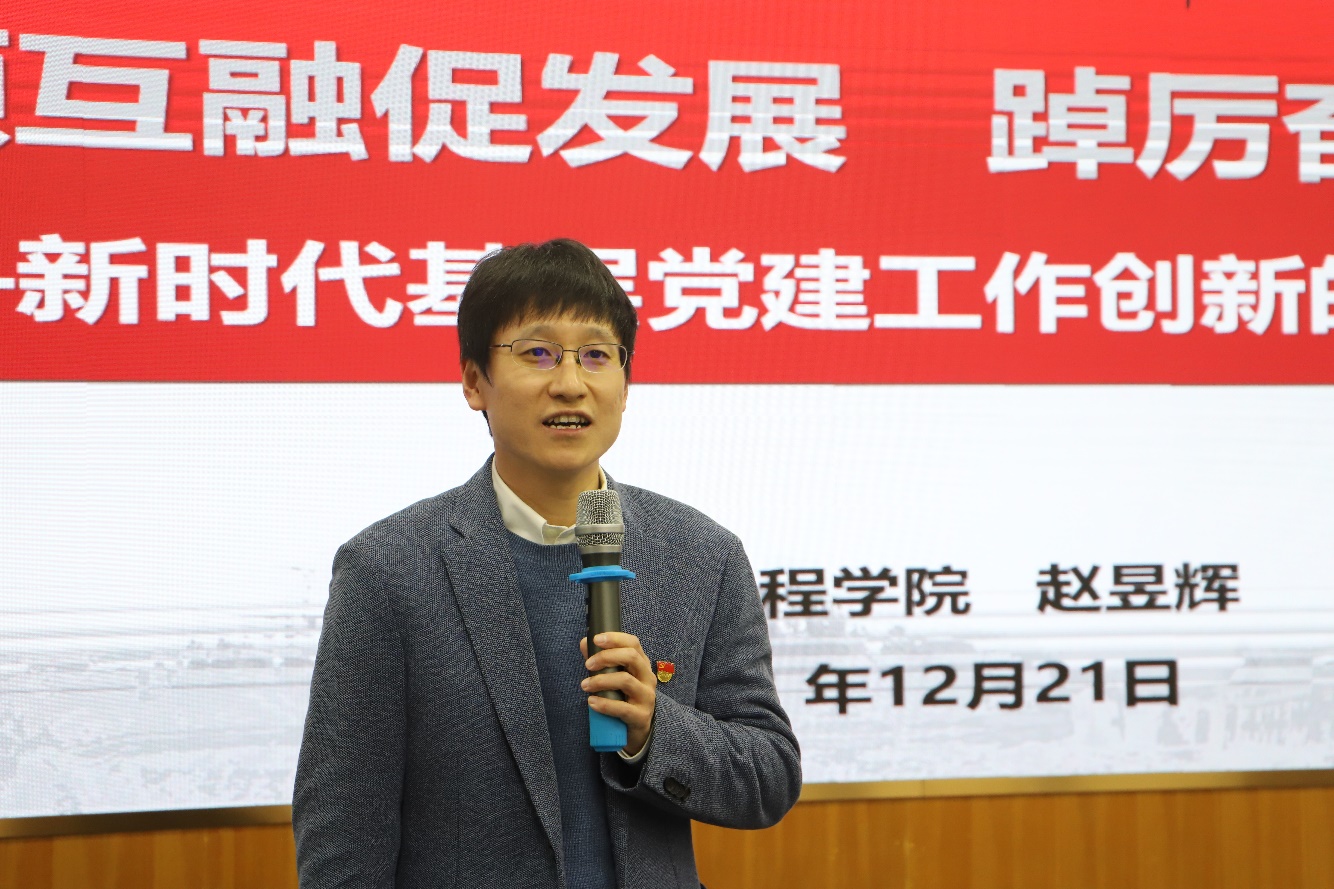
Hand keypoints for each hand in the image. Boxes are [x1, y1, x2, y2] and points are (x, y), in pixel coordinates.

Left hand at [580, 631, 655, 756]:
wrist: (636, 730)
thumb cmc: (624, 698)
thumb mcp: (614, 677)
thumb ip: (601, 660)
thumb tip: (584, 642)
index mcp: (642, 664)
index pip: (633, 643)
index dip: (615, 638)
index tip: (596, 639)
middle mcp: (647, 678)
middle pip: (631, 657)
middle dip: (606, 657)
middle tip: (588, 665)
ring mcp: (646, 697)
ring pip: (625, 680)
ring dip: (601, 681)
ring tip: (585, 685)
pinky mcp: (641, 716)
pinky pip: (623, 708)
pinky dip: (605, 704)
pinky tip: (592, 702)